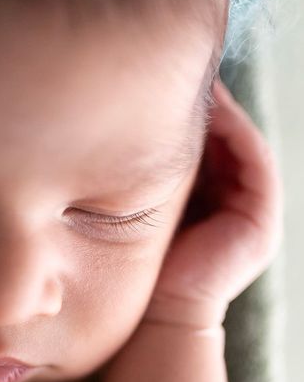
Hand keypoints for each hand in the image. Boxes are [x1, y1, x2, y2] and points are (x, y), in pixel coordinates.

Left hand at [143, 78, 283, 328]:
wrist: (161, 312)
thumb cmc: (146, 262)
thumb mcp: (146, 210)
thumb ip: (147, 178)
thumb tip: (120, 135)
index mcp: (210, 199)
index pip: (204, 146)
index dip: (190, 114)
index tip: (163, 82)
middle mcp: (235, 200)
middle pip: (225, 140)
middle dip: (206, 107)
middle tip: (181, 69)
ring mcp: (254, 208)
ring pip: (240, 145)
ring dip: (223, 112)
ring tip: (199, 80)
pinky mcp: (262, 216)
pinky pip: (252, 160)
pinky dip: (235, 131)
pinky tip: (214, 106)